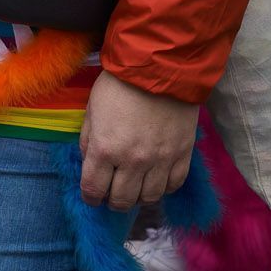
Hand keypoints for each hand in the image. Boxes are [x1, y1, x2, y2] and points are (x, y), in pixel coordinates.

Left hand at [78, 71, 199, 209]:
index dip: (90, 197)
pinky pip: (173, 186)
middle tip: (110, 196)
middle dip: (112, 202)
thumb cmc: (119, 85)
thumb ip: (88, 139)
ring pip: (148, 198)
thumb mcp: (92, 109)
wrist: (159, 69)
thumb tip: (89, 162)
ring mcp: (160, 161)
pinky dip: (162, 189)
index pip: (93, 188)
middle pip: (122, 200)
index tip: (91, 197)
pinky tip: (155, 181)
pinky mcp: (182, 156)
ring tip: (133, 189)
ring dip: (137, 197)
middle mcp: (132, 161)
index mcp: (105, 148)